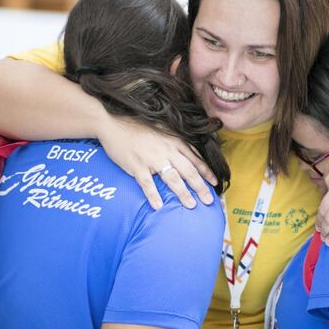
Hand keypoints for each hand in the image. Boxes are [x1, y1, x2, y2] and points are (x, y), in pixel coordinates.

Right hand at [95, 116, 216, 209]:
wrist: (113, 122)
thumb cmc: (138, 126)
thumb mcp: (162, 129)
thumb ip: (175, 141)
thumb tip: (189, 153)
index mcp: (174, 141)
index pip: (195, 159)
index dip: (206, 172)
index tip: (215, 183)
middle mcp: (166, 150)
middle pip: (188, 171)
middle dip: (200, 187)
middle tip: (209, 201)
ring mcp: (151, 159)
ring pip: (172, 178)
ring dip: (183, 193)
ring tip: (191, 205)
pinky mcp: (136, 166)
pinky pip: (147, 183)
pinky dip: (153, 195)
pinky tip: (158, 206)